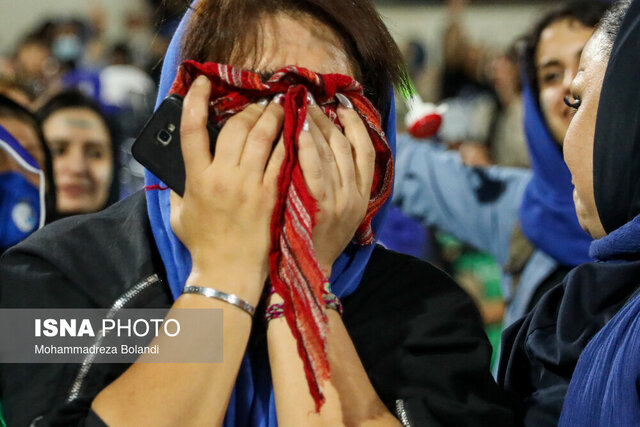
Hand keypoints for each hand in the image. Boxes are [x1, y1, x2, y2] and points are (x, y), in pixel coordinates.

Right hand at [170, 76, 285, 304]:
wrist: (229, 272)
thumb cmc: (203, 246)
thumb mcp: (179, 215)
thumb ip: (176, 190)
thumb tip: (173, 172)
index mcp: (196, 178)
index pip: (191, 129)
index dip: (194, 100)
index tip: (202, 82)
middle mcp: (222, 176)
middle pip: (235, 127)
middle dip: (248, 108)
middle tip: (258, 101)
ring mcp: (248, 185)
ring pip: (262, 137)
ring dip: (271, 116)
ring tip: (280, 106)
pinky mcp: (270, 194)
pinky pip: (282, 158)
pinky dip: (289, 140)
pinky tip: (295, 130)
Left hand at [298, 102, 375, 275]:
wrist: (309, 270)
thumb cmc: (318, 236)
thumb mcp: (341, 211)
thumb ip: (340, 181)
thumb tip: (329, 144)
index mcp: (363, 193)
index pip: (365, 149)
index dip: (355, 123)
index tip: (341, 106)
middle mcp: (356, 194)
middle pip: (346, 145)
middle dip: (329, 120)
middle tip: (310, 103)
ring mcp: (340, 200)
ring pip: (332, 152)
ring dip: (317, 127)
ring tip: (301, 110)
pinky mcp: (321, 206)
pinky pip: (316, 169)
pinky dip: (309, 148)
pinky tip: (299, 131)